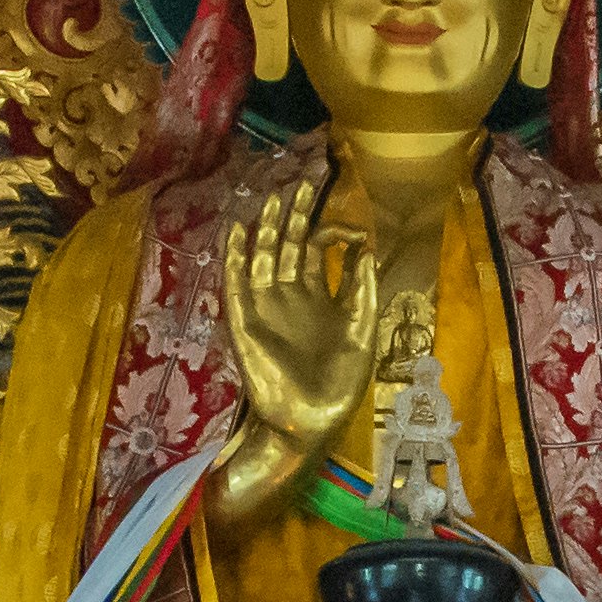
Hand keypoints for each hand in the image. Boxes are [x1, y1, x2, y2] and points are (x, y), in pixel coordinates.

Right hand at [224, 179, 382, 458]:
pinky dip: (236, 257)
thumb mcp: (362, 330)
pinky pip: (237, 283)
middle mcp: (291, 294)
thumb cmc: (340, 382)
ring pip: (264, 256)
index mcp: (320, 296)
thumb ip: (361, 289)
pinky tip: (238, 230)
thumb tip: (365, 248)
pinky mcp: (246, 321)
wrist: (311, 421)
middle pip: (289, 243)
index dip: (333, 233)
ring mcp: (266, 305)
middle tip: (303, 180)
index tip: (353, 231)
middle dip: (296, 213)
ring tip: (272, 196)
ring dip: (267, 227)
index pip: (318, 249)